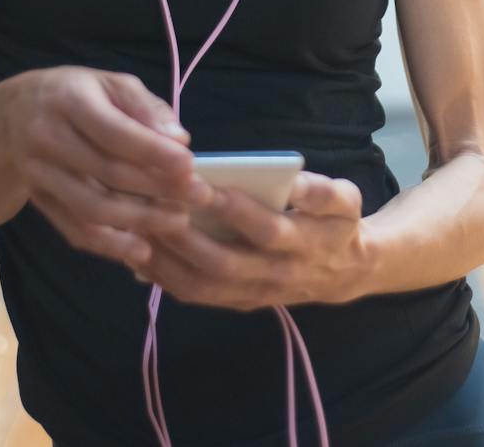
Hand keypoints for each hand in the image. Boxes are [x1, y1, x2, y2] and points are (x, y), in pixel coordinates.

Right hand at [3, 66, 214, 267]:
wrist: (15, 112)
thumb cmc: (79, 94)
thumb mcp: (112, 84)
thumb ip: (146, 108)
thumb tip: (179, 140)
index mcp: (68, 101)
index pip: (115, 133)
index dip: (154, 152)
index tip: (190, 166)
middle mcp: (47, 138)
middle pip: (107, 173)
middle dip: (158, 189)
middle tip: (198, 196)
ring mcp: (38, 174)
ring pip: (91, 208)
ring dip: (139, 221)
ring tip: (178, 221)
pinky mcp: (38, 201)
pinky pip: (73, 229)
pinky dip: (109, 244)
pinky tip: (142, 249)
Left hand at [129, 171, 375, 310]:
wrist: (345, 273)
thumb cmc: (337, 224)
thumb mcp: (346, 198)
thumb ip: (321, 190)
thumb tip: (291, 181)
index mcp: (305, 242)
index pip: (267, 229)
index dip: (235, 210)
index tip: (203, 184)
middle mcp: (276, 274)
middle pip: (224, 262)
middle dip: (186, 235)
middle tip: (155, 205)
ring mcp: (254, 294)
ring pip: (203, 285)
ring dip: (166, 261)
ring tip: (137, 229)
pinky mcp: (238, 302)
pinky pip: (196, 295)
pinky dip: (164, 277)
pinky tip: (139, 253)